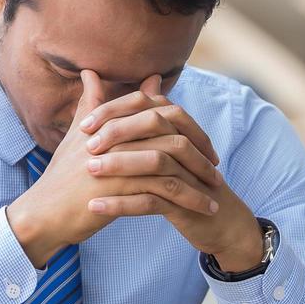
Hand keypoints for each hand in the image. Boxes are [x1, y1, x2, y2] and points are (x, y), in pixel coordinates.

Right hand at [5, 70, 223, 267]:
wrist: (45, 213)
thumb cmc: (63, 177)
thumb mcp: (78, 135)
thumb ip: (91, 104)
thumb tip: (93, 72)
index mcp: (113, 121)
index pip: (161, 113)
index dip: (187, 127)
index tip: (204, 146)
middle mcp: (120, 136)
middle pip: (174, 134)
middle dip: (201, 152)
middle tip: (216, 168)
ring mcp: (122, 159)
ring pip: (175, 163)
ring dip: (200, 180)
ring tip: (216, 195)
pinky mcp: (123, 186)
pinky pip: (168, 190)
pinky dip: (191, 200)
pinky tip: (205, 211)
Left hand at [83, 75, 266, 270]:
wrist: (220, 223)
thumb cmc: (185, 185)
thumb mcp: (164, 154)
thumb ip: (142, 123)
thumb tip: (124, 80)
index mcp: (179, 130)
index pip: (146, 105)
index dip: (115, 111)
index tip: (84, 124)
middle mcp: (187, 146)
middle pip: (153, 126)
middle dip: (117, 132)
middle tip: (85, 145)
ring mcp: (189, 175)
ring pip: (154, 161)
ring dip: (119, 165)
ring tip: (89, 170)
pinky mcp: (186, 204)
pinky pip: (152, 201)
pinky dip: (121, 203)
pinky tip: (96, 207)